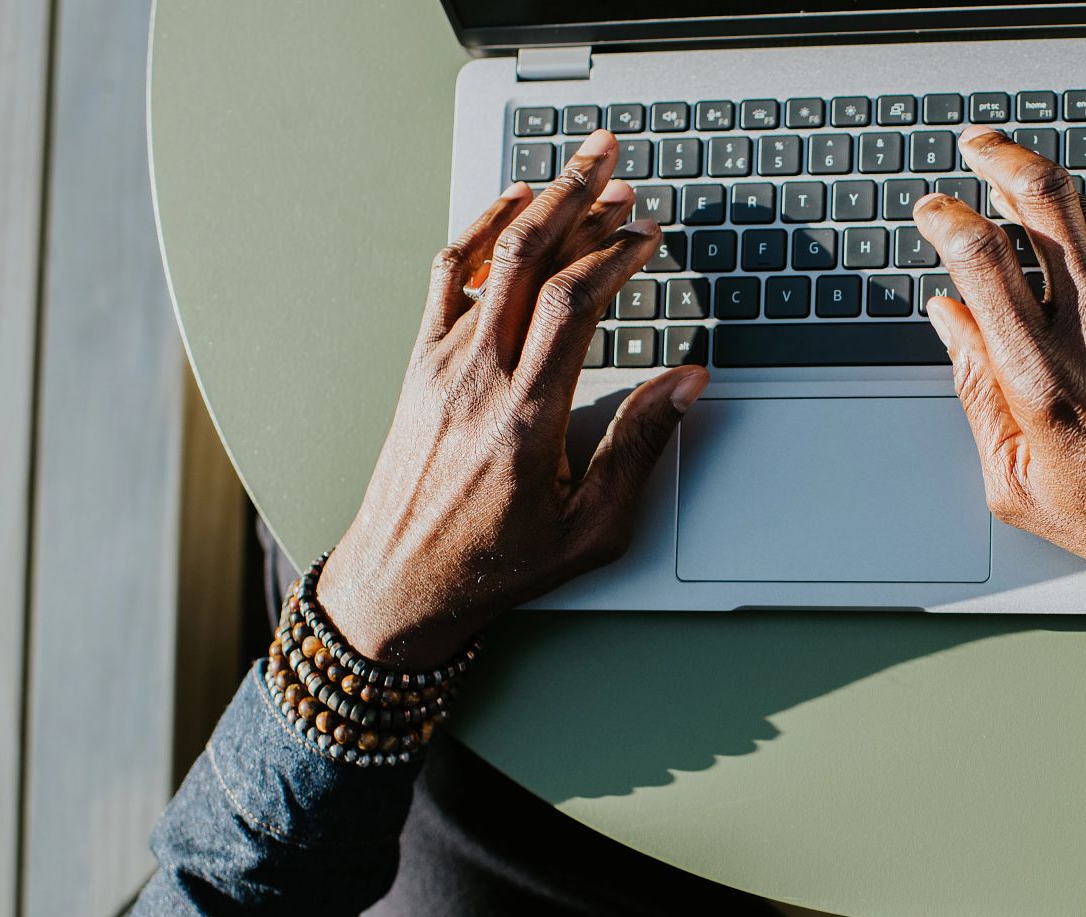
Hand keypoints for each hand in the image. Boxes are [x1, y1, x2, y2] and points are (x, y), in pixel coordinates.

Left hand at [319, 130, 706, 667]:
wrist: (399, 584)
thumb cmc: (496, 564)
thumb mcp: (592, 527)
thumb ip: (640, 448)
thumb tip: (686, 385)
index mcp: (528, 418)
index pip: (577, 305)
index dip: (617, 256)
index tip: (650, 235)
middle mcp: (480, 378)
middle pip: (533, 259)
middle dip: (580, 200)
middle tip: (616, 164)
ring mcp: (443, 364)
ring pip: (492, 258)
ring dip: (539, 204)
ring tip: (579, 170)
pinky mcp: (421, 364)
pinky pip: (449, 277)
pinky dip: (481, 230)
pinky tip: (511, 205)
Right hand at [913, 129, 1085, 748]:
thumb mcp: (1016, 483)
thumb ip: (975, 390)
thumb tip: (949, 316)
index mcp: (1040, 378)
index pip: (980, 257)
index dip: (944, 217)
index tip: (933, 211)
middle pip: (1039, 198)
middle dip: (996, 157)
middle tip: (977, 148)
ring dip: (1058, 214)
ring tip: (1040, 222)